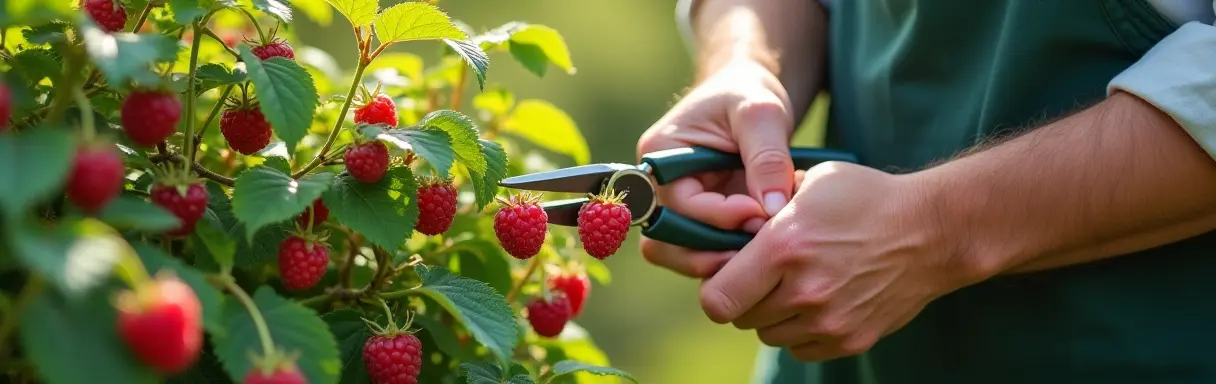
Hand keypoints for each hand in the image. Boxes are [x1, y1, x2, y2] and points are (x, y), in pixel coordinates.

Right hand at [636, 59, 798, 277]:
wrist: (748, 97)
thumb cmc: (748, 95)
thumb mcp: (762, 113)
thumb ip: (767, 158)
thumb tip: (772, 208)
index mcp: (659, 152)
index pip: (679, 202)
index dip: (720, 215)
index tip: (761, 212)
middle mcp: (656, 184)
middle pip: (666, 239)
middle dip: (713, 248)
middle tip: (759, 247)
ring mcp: (673, 206)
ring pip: (675, 254)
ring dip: (714, 260)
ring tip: (757, 255)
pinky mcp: (693, 220)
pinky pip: (697, 252)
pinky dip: (724, 257)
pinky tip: (757, 249)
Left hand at [698, 161, 984, 360]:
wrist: (932, 230)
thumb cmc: (866, 198)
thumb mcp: (810, 183)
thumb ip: (764, 207)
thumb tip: (730, 225)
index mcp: (784, 247)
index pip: (717, 298)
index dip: (715, 288)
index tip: (727, 273)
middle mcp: (803, 290)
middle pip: (741, 317)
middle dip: (746, 296)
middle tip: (766, 275)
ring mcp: (828, 321)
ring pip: (769, 335)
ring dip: (773, 315)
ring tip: (796, 284)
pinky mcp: (850, 340)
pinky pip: (801, 349)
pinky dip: (801, 331)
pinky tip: (819, 300)